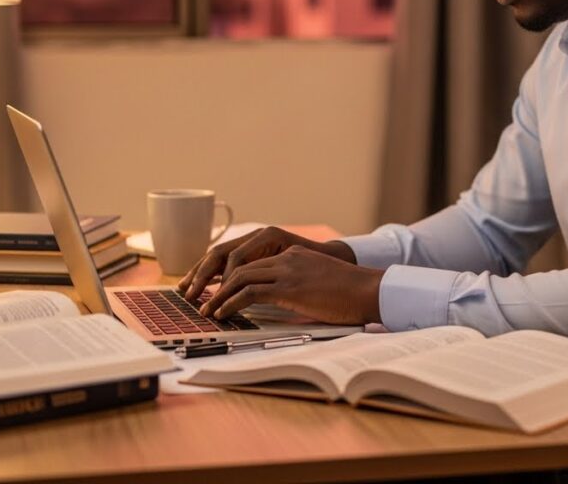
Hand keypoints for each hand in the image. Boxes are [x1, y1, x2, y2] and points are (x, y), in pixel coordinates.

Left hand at [196, 245, 383, 324]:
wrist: (369, 290)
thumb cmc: (349, 292)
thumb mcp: (317, 281)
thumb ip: (295, 284)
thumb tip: (275, 302)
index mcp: (291, 253)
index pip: (248, 259)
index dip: (225, 273)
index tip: (211, 288)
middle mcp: (286, 256)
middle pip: (237, 263)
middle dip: (212, 281)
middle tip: (198, 298)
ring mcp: (288, 270)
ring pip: (239, 277)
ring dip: (217, 295)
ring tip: (205, 310)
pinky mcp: (290, 287)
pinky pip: (250, 293)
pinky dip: (231, 303)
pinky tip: (222, 314)